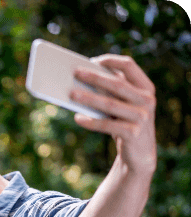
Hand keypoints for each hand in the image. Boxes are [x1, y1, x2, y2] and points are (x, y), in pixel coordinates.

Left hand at [70, 55, 156, 175]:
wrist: (139, 154)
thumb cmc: (126, 122)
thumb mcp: (124, 105)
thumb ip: (113, 91)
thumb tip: (83, 77)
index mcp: (146, 87)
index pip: (129, 66)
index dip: (111, 61)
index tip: (92, 60)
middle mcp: (147, 100)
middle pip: (117, 84)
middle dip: (94, 77)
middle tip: (75, 72)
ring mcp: (142, 117)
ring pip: (110, 104)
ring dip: (89, 98)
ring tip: (71, 93)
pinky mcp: (133, 133)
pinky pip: (106, 125)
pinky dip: (90, 121)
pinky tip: (78, 118)